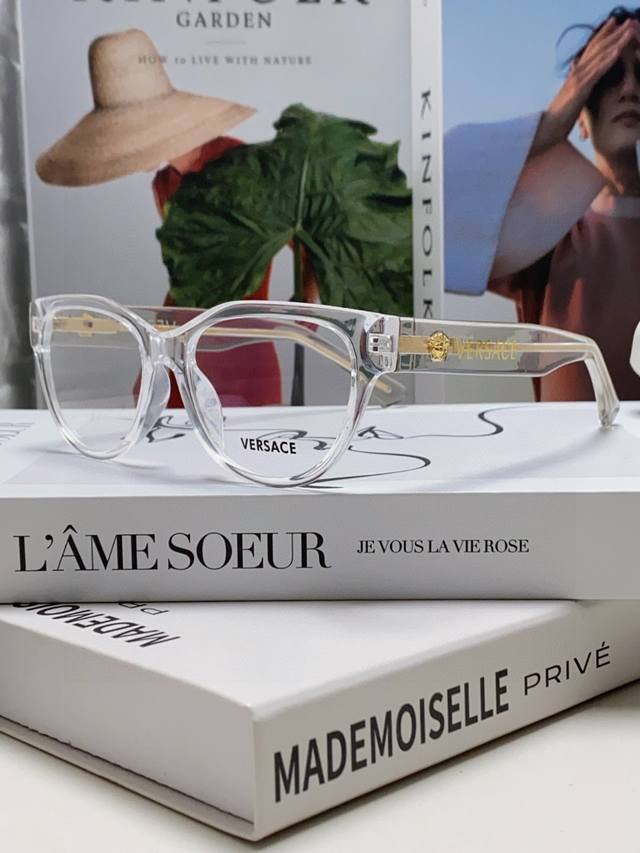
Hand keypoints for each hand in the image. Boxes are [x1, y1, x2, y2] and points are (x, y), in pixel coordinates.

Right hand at [530, 16, 639, 155]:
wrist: (547, 128)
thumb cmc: (559, 116)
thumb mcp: (571, 97)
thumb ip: (577, 84)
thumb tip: (578, 75)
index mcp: (576, 73)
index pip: (591, 49)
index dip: (603, 34)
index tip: (614, 22)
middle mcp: (577, 72)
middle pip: (597, 47)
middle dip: (614, 33)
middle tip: (628, 20)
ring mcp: (577, 80)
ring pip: (600, 56)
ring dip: (616, 42)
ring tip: (630, 31)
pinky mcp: (580, 90)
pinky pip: (596, 72)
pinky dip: (608, 60)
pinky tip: (618, 51)